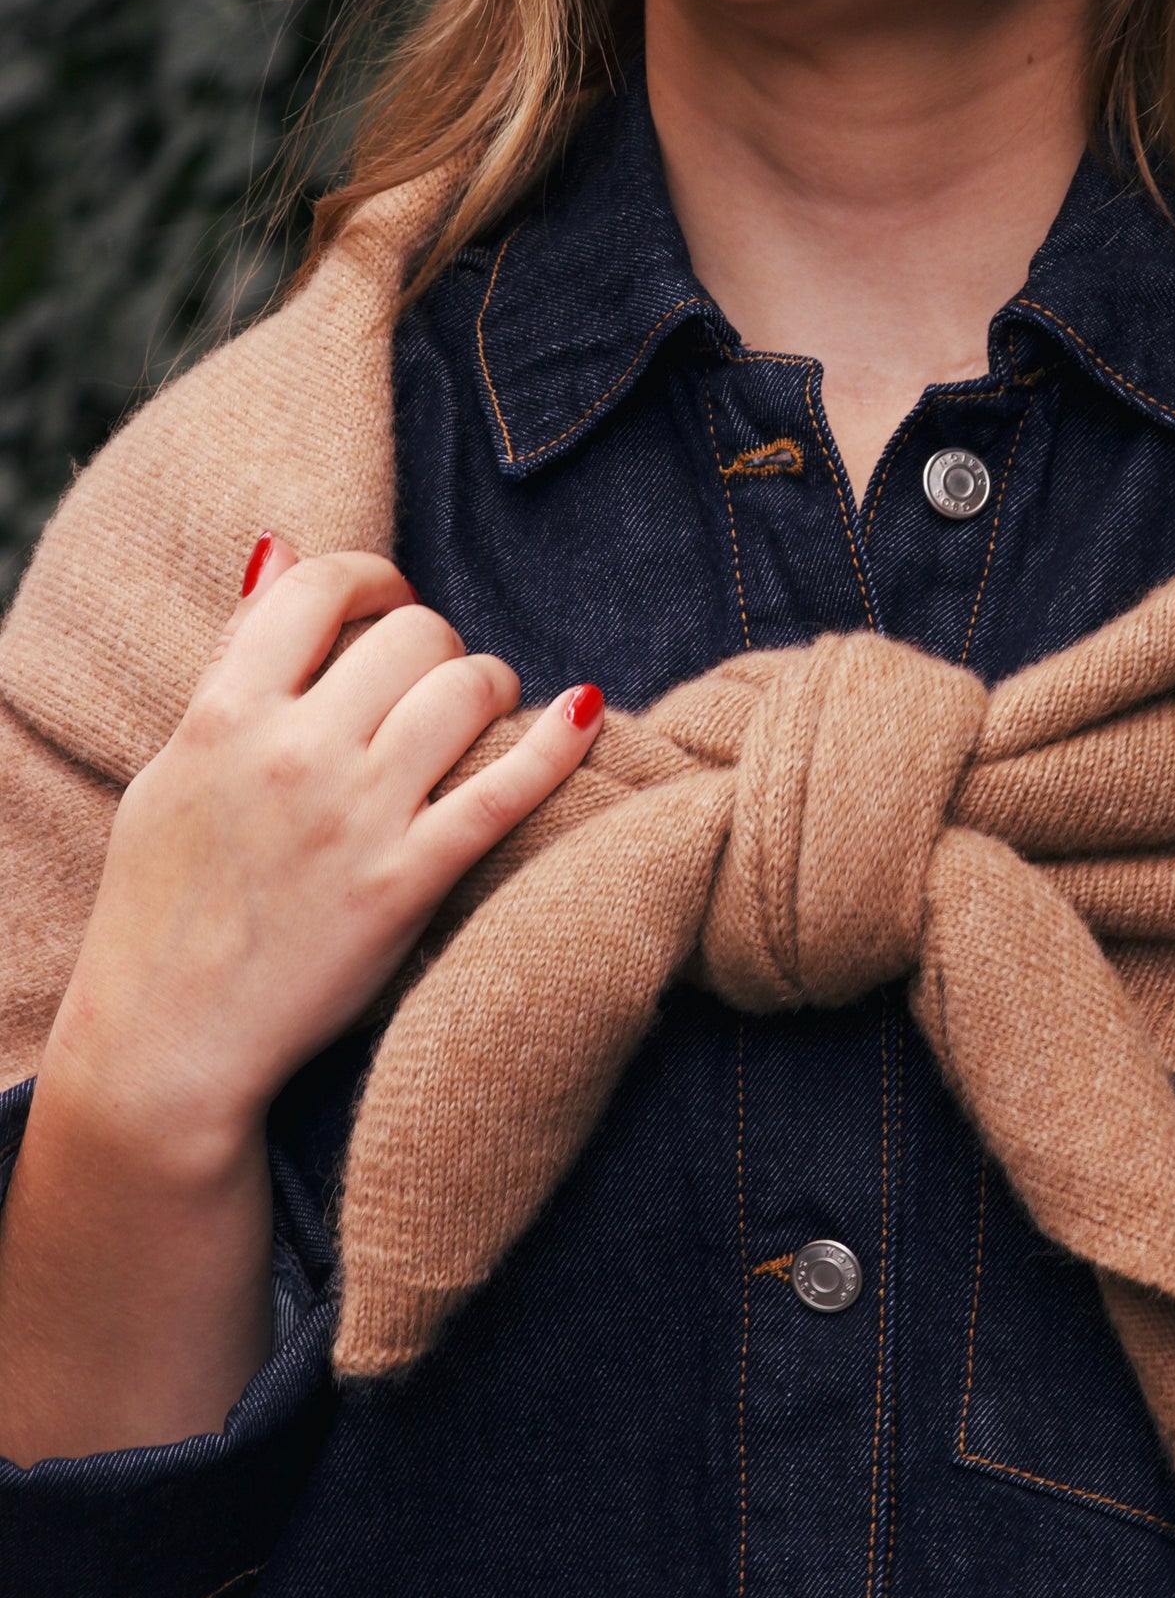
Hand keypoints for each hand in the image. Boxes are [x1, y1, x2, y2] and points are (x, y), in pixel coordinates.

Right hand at [0, 534, 602, 1462]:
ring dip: (492, 688)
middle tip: (437, 685)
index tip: (388, 602)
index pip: (318, 590)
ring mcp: (355, 816)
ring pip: (466, 690)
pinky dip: (558, 743)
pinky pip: (505, 788)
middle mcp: (292, 751)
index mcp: (222, 715)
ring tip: (487, 715)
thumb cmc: (166, 904)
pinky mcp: (407, 879)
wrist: (170, 1039)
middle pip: (412, 634)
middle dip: (437, 647)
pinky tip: (583, 713)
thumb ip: (232, 667)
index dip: (372, 579)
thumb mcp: (173, 770)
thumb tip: (279, 557)